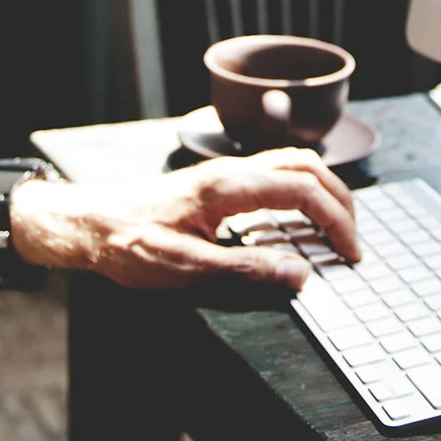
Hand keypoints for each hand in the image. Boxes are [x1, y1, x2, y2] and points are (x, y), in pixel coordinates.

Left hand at [10, 150, 358, 289]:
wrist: (87, 223)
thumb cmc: (127, 243)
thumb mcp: (184, 268)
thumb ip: (244, 270)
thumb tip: (299, 274)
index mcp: (227, 187)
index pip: (303, 189)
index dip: (336, 220)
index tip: (351, 253)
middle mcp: (231, 172)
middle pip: (307, 168)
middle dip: (340, 203)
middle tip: (354, 244)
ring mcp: (225, 175)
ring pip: (292, 166)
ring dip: (323, 194)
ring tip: (337, 232)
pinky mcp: (218, 185)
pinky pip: (274, 176)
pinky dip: (302, 194)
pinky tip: (300, 224)